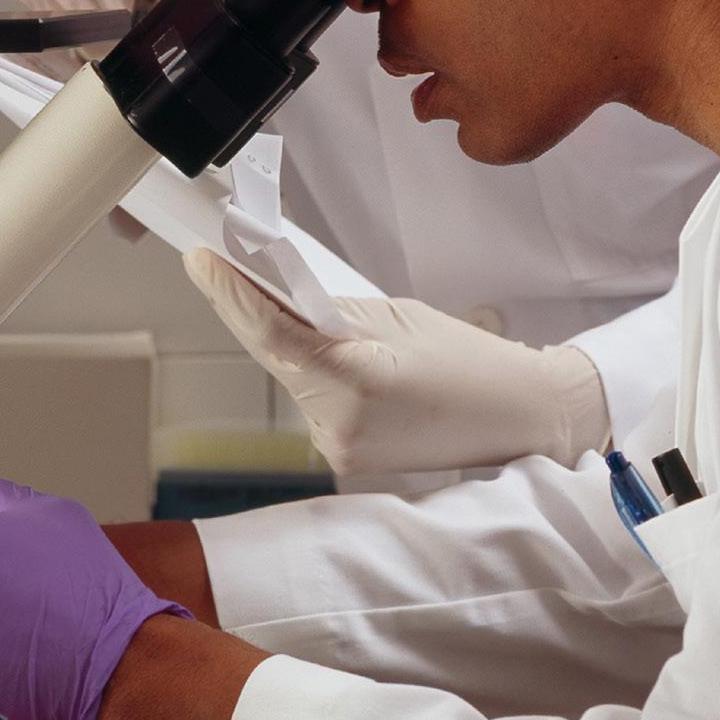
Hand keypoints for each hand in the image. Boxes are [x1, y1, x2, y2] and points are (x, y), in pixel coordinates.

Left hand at [184, 253, 610, 476]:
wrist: (518, 418)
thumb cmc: (469, 360)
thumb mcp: (397, 317)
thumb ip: (333, 310)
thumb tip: (274, 289)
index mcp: (357, 379)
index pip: (271, 333)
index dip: (229, 294)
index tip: (200, 260)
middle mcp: (339, 422)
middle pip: (272, 355)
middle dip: (247, 310)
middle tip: (219, 264)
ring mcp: (339, 448)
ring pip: (289, 377)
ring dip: (278, 341)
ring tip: (277, 299)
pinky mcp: (344, 458)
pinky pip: (311, 401)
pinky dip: (306, 370)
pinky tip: (315, 348)